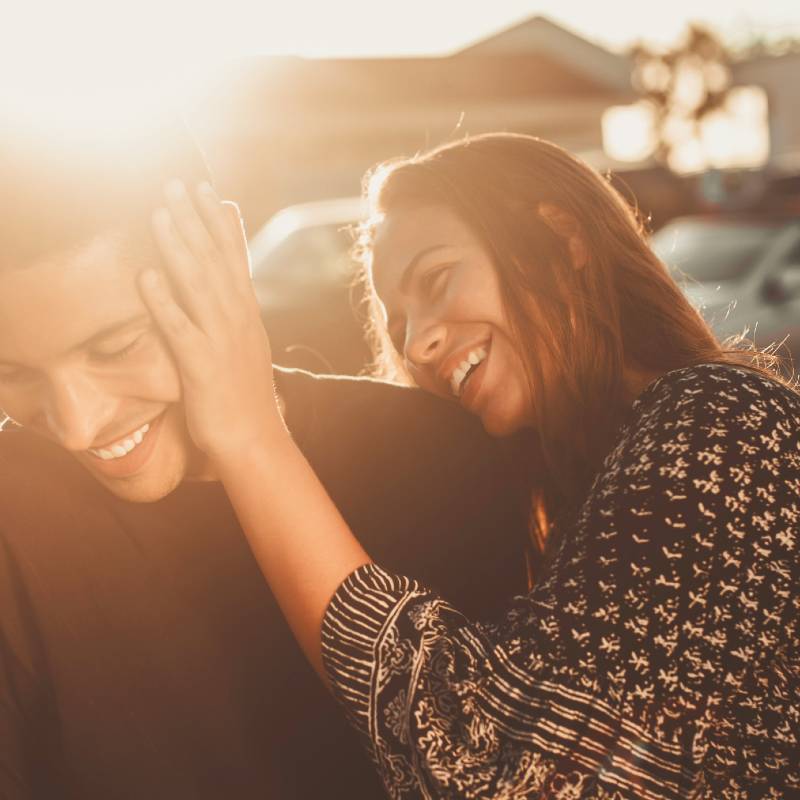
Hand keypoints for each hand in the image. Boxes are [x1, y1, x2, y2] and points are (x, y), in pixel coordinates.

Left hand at [139, 179, 283, 464]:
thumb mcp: (245, 345)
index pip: (233, 258)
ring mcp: (222, 340)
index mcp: (246, 314)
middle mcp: (238, 319)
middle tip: (176, 183)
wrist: (255, 440)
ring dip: (178, 246)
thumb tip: (228, 284)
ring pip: (198, 284)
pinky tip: (147, 276)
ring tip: (160, 213)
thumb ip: (235, 311)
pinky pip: (179, 328)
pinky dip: (163, 300)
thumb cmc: (243, 395)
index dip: (219, 222)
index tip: (207, 189)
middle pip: (215, 261)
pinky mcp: (203, 365)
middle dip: (195, 220)